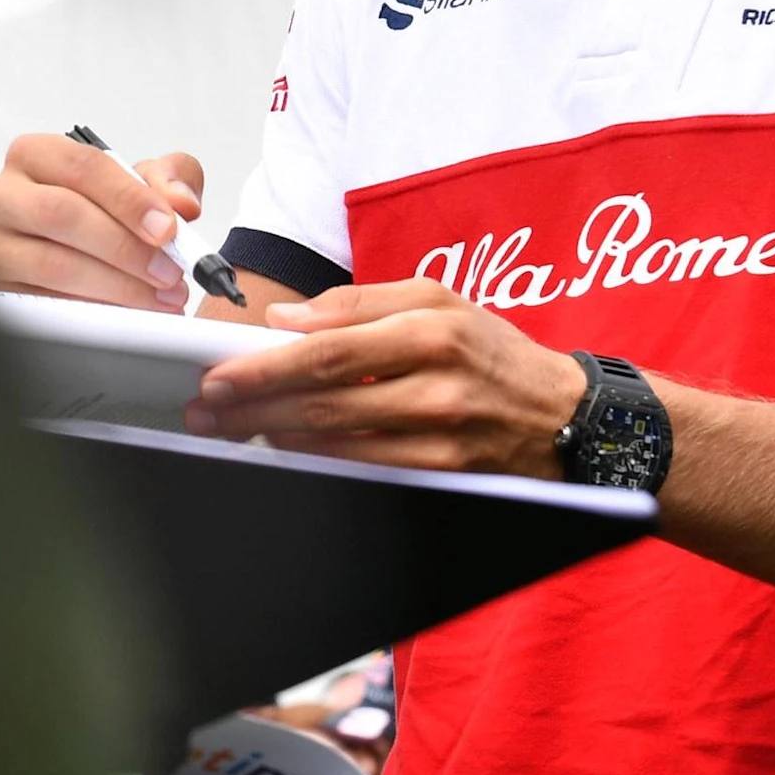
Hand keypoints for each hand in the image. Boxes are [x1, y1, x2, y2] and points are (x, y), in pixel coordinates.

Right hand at [0, 131, 203, 310]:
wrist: (76, 251)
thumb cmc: (98, 211)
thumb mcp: (140, 184)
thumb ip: (171, 180)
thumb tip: (181, 203)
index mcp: (34, 156)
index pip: (80, 166)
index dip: (129, 198)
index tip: (167, 228)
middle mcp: (1, 196)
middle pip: (60, 213)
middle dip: (123, 245)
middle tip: (167, 269)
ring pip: (53, 264)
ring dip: (116, 284)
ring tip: (157, 295)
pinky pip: (46, 305)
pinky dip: (94, 311)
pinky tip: (128, 312)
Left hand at [182, 277, 588, 477]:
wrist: (567, 416)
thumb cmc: (495, 352)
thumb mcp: (438, 300)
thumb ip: (359, 303)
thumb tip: (287, 318)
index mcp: (430, 330)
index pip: (328, 350)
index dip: (266, 367)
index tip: (220, 375)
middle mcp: (436, 385)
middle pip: (324, 401)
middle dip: (254, 409)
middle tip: (206, 411)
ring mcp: (440, 437)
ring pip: (338, 443)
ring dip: (274, 438)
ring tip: (230, 431)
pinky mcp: (442, 475)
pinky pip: (364, 471)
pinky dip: (318, 461)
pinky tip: (285, 451)